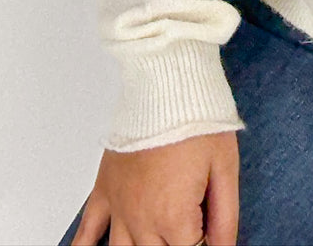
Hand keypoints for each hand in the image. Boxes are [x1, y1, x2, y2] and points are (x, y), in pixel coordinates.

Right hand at [70, 130, 239, 245]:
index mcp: (173, 217)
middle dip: (176, 245)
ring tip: (151, 242)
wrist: (165, 84)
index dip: (204, 244)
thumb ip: (224, 219)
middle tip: (185, 232)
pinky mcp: (104, 190)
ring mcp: (119, 207)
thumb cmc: (197, 120)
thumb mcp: (225, 170)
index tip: (208, 234)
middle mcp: (141, 219)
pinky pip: (87, 231)